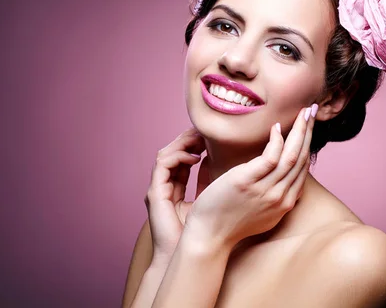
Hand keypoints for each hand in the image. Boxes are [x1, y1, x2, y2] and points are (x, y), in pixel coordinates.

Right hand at [144, 127, 209, 266]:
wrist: (190, 253)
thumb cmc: (203, 233)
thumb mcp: (213, 200)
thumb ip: (213, 182)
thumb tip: (230, 164)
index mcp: (176, 188)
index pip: (184, 159)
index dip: (197, 145)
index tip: (214, 137)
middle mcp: (165, 186)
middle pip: (173, 152)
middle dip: (189, 139)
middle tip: (207, 130)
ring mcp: (158, 188)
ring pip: (166, 154)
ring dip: (183, 143)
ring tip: (201, 137)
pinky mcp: (155, 193)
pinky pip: (163, 165)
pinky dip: (178, 157)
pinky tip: (195, 155)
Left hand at [185, 104, 316, 249]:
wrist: (209, 236)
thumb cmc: (229, 221)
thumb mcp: (260, 211)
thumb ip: (272, 194)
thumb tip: (277, 174)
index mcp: (285, 203)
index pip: (302, 168)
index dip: (308, 144)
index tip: (309, 126)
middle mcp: (280, 197)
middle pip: (301, 158)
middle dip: (309, 132)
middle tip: (313, 110)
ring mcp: (265, 190)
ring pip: (291, 155)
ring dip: (300, 131)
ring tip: (303, 112)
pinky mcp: (247, 182)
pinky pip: (270, 157)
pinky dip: (277, 141)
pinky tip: (276, 127)